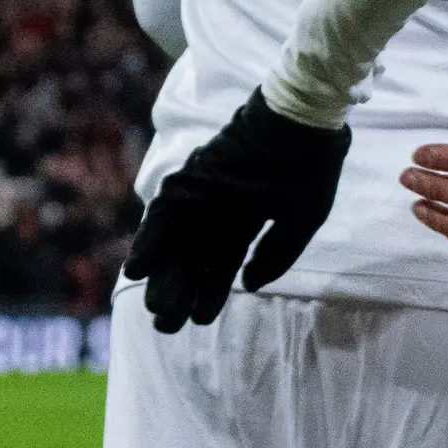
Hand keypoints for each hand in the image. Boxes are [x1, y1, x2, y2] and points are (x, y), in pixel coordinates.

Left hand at [123, 93, 352, 330]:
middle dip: (181, 291)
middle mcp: (221, 210)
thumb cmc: (310, 168)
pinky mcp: (189, 180)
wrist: (300, 122)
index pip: (225, 262)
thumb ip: (278, 255)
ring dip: (162, 275)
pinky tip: (137, 269)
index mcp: (249, 219)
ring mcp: (204, 195)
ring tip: (153, 308)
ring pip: (176, 242)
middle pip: (195, 257)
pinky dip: (149, 241)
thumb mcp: (304, 220)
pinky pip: (163, 215)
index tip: (200, 320)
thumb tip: (249, 284)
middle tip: (165, 325)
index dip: (213, 291)